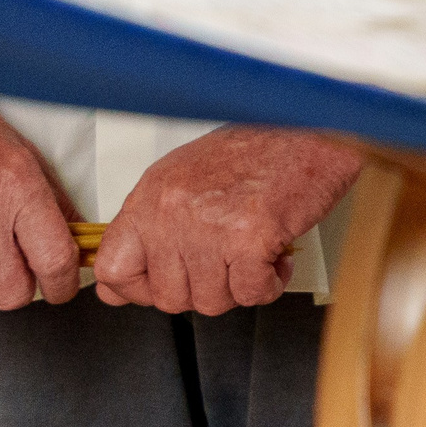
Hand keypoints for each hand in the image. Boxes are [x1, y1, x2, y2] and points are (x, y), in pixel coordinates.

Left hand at [91, 126, 360, 314]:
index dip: (138, 291)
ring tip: (256, 256)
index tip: (161, 287)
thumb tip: (145, 266)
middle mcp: (172, 213)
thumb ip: (161, 220)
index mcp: (152, 196)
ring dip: (240, 287)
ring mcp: (209, 228)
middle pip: (168, 297)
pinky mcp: (250, 239)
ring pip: (212, 301)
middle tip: (227, 267)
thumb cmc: (260, 146)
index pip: (112, 270)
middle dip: (204, 289)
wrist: (312, 124)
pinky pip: (252, 293)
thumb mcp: (188, 175)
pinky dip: (270, 284)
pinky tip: (277, 260)